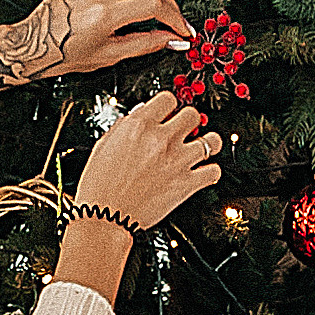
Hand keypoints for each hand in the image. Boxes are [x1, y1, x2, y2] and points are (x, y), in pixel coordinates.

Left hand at [0, 0, 188, 103]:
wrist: (34, 44)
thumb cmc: (64, 53)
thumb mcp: (109, 56)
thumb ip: (144, 44)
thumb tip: (169, 39)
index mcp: (105, 14)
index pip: (154, 6)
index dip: (174, 18)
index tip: (181, 29)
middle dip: (169, 3)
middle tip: (173, 18)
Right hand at [71, 92, 218, 232]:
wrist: (105, 216)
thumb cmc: (100, 184)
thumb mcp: (105, 145)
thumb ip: (126, 126)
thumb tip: (142, 114)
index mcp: (140, 126)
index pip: (168, 99)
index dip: (169, 106)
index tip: (169, 113)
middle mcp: (162, 139)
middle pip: (193, 114)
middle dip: (189, 121)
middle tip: (185, 130)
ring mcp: (178, 161)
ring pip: (212, 141)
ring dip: (209, 143)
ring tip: (204, 147)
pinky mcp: (187, 184)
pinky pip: (214, 171)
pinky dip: (211, 172)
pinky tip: (203, 172)